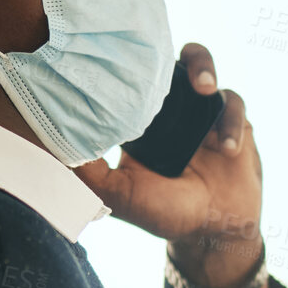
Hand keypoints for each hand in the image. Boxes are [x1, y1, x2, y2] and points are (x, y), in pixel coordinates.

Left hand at [73, 43, 268, 287]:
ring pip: (202, 65)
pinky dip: (231, 123)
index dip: (123, 62)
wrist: (214, 232)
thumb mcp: (121, 195)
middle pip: (164, 58)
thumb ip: (91, 173)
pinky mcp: (231, 118)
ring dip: (204, 69)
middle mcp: (167, 106)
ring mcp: (200, 109)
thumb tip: (54, 146)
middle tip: (163, 67)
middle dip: (160, 54)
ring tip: (205, 90)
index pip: (127, 76)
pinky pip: (233, 104)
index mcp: (137, 117)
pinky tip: (225, 149)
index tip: (119, 60)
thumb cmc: (165, 212)